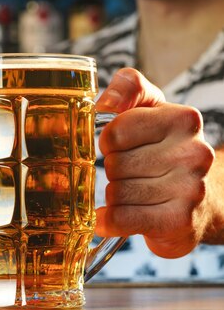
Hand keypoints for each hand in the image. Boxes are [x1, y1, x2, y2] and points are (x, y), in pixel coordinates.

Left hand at [95, 68, 214, 257]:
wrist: (205, 201)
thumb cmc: (167, 151)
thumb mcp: (152, 110)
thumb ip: (129, 88)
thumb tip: (105, 101)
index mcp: (183, 120)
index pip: (115, 132)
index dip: (109, 143)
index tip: (121, 148)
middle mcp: (193, 153)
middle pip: (115, 164)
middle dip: (115, 172)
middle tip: (132, 174)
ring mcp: (190, 189)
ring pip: (116, 192)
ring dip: (115, 196)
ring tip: (135, 195)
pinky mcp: (179, 220)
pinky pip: (121, 218)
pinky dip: (108, 220)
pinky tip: (110, 218)